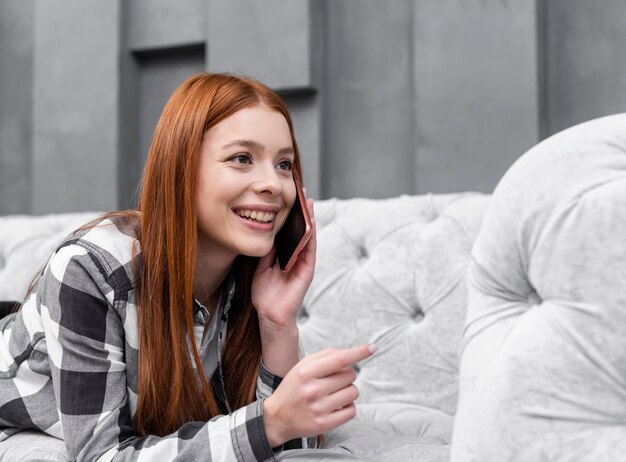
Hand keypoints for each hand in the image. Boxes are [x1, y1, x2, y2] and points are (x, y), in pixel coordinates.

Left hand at [252, 198, 315, 329]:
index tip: (288, 197)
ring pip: (308, 237)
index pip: (289, 231)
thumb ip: (267, 252)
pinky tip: (310, 224)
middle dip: (301, 212)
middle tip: (300, 192)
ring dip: (309, 220)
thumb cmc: (265, 295)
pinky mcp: (307, 270)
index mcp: (285, 256)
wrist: (269, 316)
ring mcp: (303, 263)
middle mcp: (296, 257)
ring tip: (308, 202)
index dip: (290, 215)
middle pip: (300, 230)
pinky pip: (310, 250)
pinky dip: (311, 237)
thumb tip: (266, 232)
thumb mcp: (261, 268)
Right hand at [262, 343, 376, 446]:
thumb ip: (324, 356)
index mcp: (306, 372)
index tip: (372, 347)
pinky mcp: (324, 424)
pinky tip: (336, 406)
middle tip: (332, 381)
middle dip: (346, 376)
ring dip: (348, 391)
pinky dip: (348, 407)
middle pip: (350, 375)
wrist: (277, 417)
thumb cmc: (294, 387)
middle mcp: (313, 390)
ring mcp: (319, 408)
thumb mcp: (302, 367)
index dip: (358, 352)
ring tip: (334, 394)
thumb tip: (349, 353)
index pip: (339, 359)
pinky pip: (351, 411)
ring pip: (353, 393)